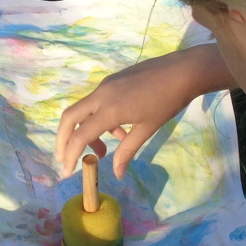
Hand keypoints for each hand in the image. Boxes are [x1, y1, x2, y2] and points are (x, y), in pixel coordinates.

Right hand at [54, 45, 233, 177]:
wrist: (182, 71)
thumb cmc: (167, 102)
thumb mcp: (147, 129)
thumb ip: (127, 150)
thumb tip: (116, 174)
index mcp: (109, 109)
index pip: (80, 136)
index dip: (70, 155)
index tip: (66, 173)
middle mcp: (101, 95)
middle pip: (69, 117)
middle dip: (63, 140)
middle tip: (66, 159)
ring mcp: (106, 86)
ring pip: (83, 110)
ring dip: (86, 131)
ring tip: (104, 150)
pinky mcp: (112, 81)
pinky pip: (96, 103)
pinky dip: (98, 120)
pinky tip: (119, 131)